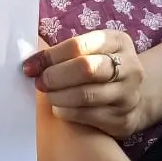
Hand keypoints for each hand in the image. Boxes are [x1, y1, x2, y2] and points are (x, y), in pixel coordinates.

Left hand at [23, 30, 145, 138]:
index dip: (50, 56)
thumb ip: (64, 52)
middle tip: (39, 82)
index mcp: (117, 41)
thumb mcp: (91, 50)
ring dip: (58, 96)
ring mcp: (128, 94)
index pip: (78, 45)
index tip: (30, 65)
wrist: (131, 97)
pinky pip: (88, 116)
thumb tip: (30, 62)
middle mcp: (130, 66)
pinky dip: (67, 112)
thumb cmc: (100, 67)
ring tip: (48, 95)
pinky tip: (59, 108)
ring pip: (86, 95)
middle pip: (85, 68)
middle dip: (55, 76)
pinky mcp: (123, 119)